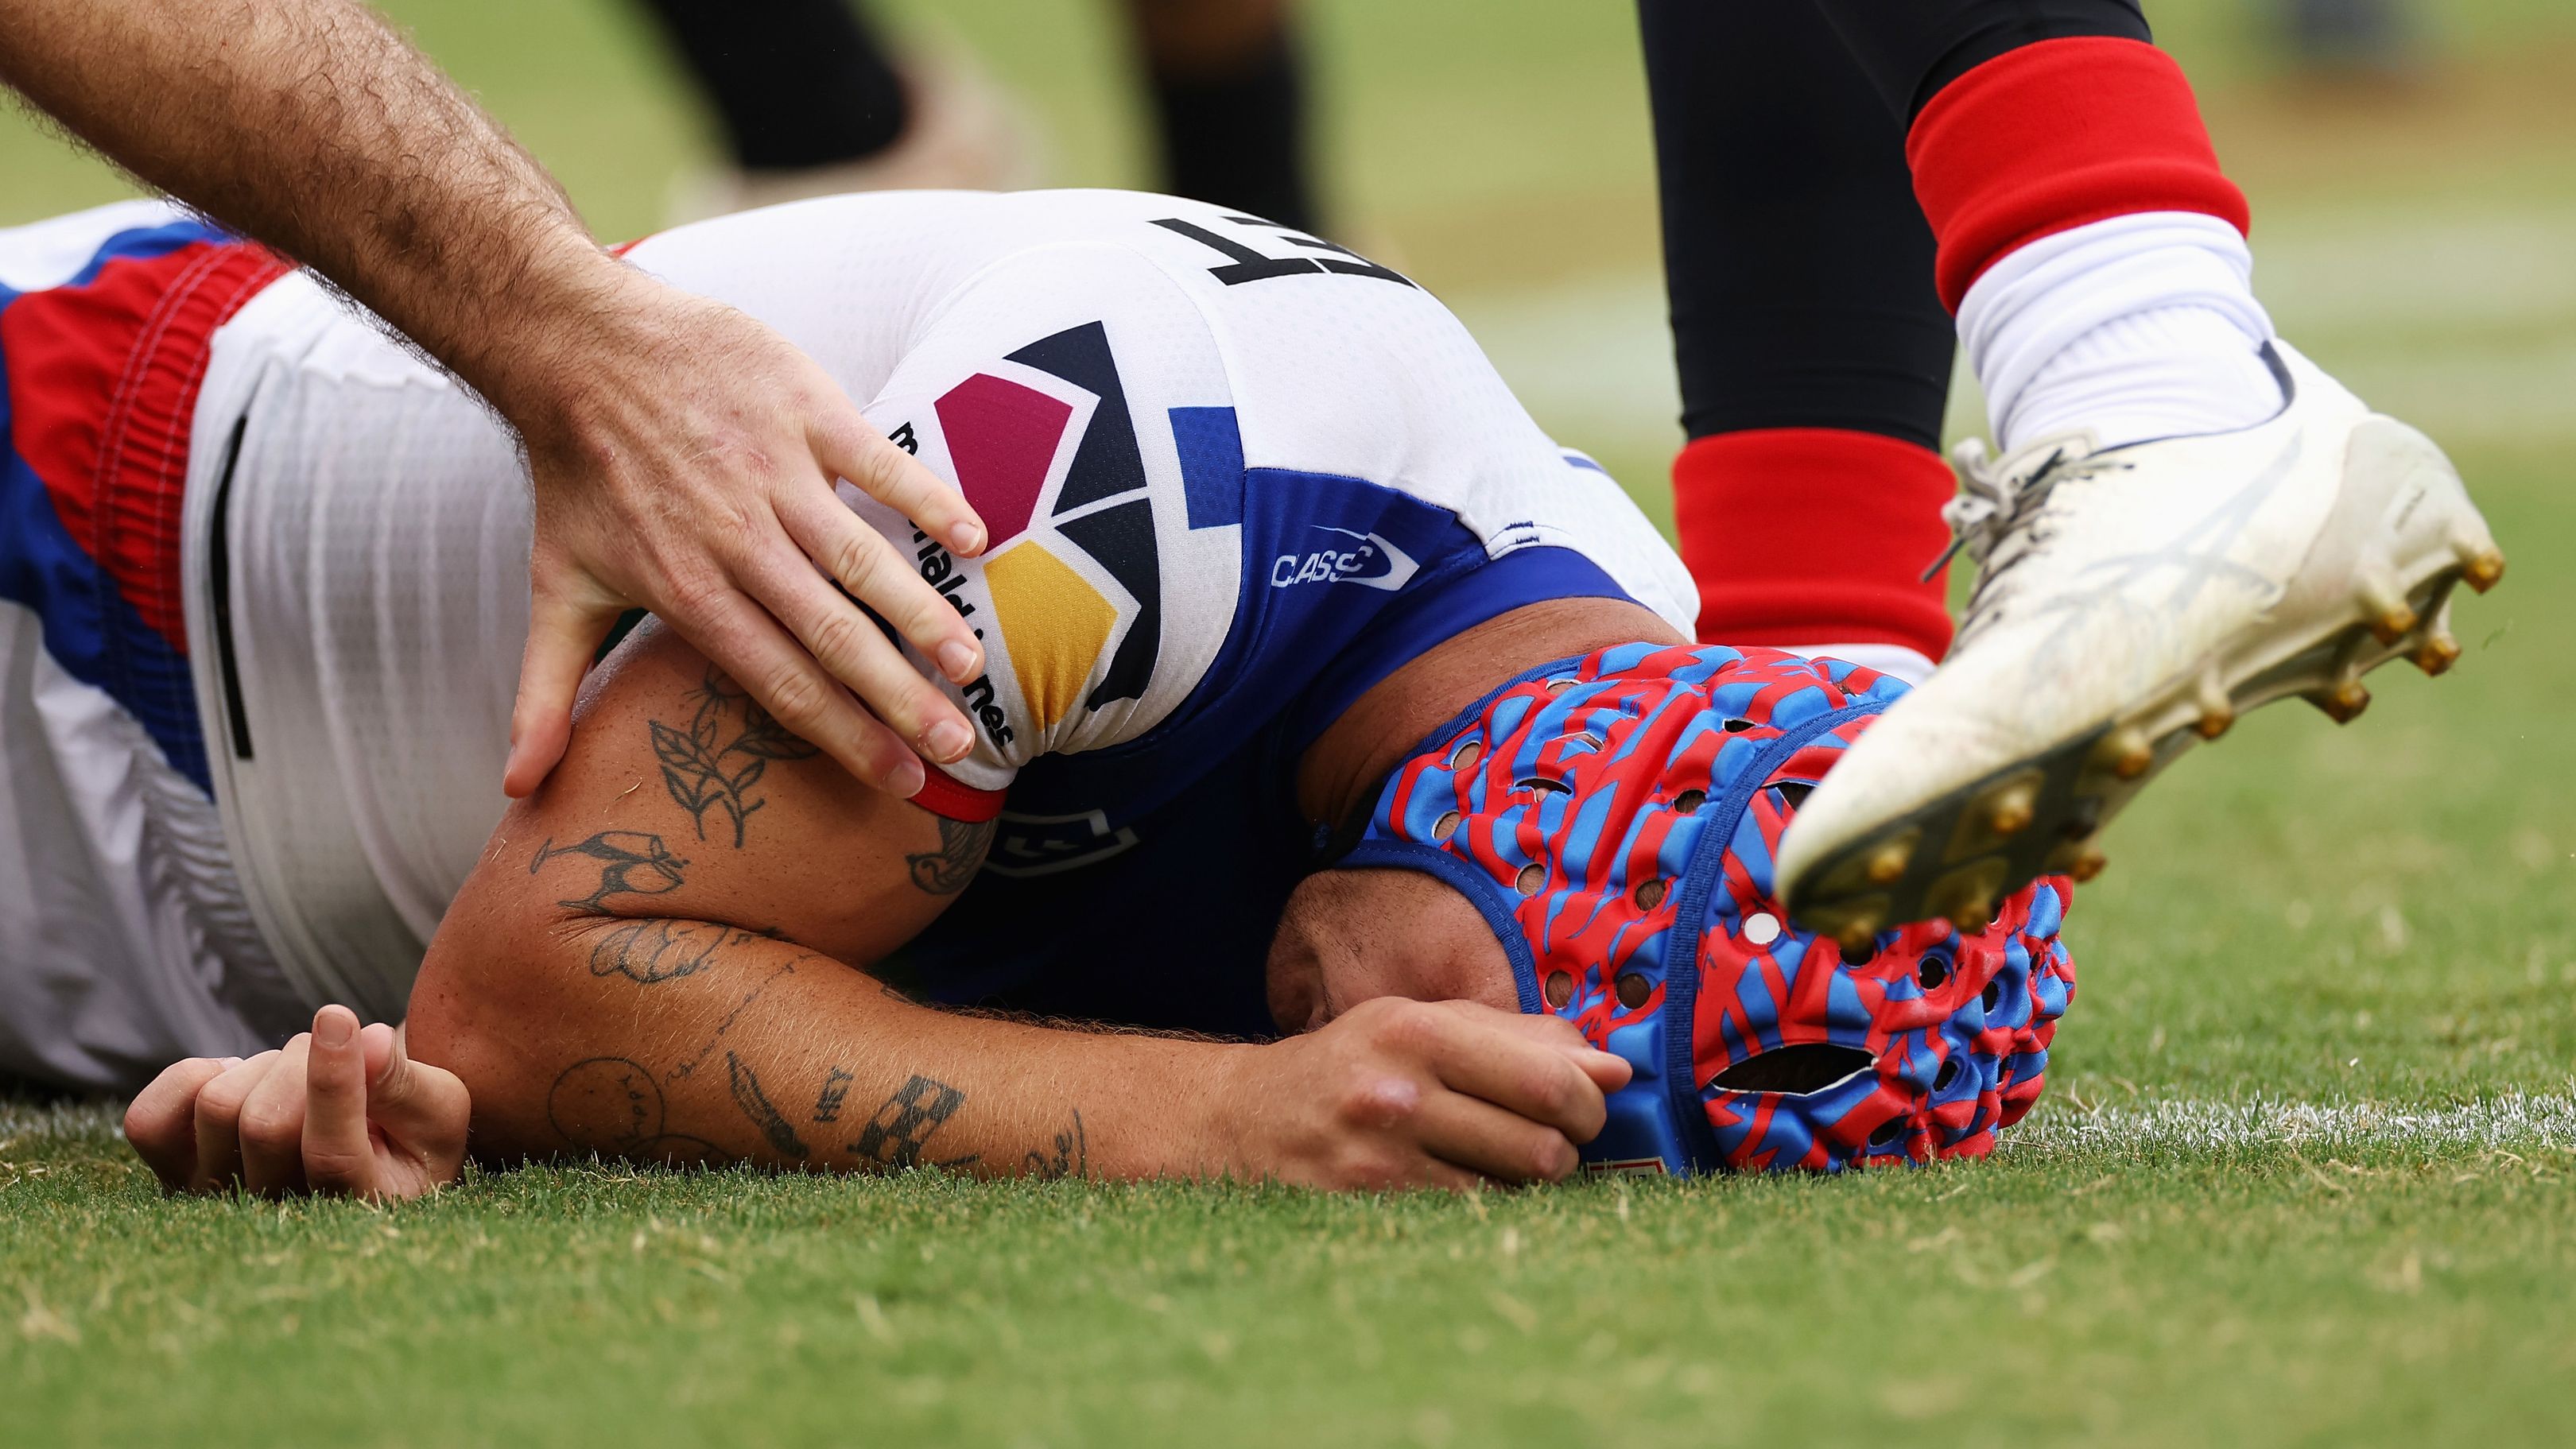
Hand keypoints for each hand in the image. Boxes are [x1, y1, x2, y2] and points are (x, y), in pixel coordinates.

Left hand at [124, 1005, 469, 1200]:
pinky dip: (196, 1075)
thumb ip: (407, 1082)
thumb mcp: (437, 1110)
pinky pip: (148, 1121)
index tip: (339, 1016)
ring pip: (217, 1109)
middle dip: (303, 1061)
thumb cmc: (409, 1136)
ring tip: (296, 1076)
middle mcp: (278, 1220)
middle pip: (265, 1123)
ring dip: (264, 1066)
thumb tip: (369, 1039)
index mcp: (360, 1209)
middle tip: (335, 1048)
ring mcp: (217, 1202)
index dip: (332, 1081)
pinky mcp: (172, 1175)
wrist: (366, 1159)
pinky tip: (240, 1081)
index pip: (330, 1152)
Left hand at [498, 266, 989, 800]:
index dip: (845, 736)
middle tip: (957, 746)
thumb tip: (520, 789)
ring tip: (971, 666)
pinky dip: (927, 498)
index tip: (901, 780)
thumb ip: (547, 695)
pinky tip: (974, 540)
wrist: (572, 347)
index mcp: (687, 591)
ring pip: (862, 558)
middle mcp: (735, 540)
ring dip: (922, 613)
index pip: (780, 682)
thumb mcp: (555, 591)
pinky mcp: (802, 408)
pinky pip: (878, 460)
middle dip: (899, 698)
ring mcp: (773, 471)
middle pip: (832, 635)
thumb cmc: (574, 477)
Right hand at [1218, 998, 1631, 1189]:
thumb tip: (1615, 1069)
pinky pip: (1469, 1222)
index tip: (1586, 1107)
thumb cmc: (1351, 1065)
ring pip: (1512, 1191)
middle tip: (1552, 1141)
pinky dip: (1485, 1210)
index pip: (1548, 1078)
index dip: (1588, 1103)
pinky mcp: (1369, 1212)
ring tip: (1502, 1163)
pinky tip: (1464, 1188)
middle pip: (1542, 1144)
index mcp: (1418, 1032)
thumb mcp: (1422, 1025)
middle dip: (1567, 1148)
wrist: (1241, 1120)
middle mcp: (1397, 1092)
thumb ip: (1521, 1038)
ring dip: (1526, 1184)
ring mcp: (1381, 1160)